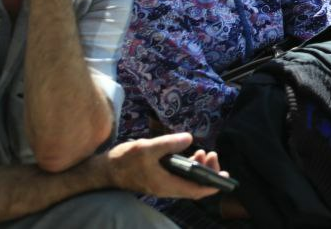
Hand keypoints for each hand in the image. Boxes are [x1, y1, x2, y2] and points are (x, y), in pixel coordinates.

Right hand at [105, 132, 223, 199]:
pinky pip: (180, 178)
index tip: (225, 178)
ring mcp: (163, 185)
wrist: (105, 170)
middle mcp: (166, 189)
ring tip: (204, 153)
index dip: (212, 185)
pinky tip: (190, 155)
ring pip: (188, 182)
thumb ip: (169, 144)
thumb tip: (189, 139)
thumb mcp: (147, 148)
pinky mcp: (159, 180)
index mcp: (165, 185)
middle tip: (212, 154)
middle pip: (194, 187)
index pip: (195, 191)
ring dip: (199, 169)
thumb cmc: (125, 160)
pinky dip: (188, 168)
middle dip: (208, 172)